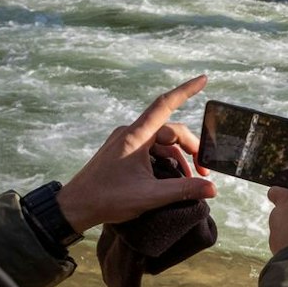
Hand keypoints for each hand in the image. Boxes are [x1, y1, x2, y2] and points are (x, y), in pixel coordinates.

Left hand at [57, 75, 215, 232]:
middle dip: (191, 147)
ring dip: (179, 156)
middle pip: (170, 130)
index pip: (165, 105)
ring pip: (161, 141)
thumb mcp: (150, 196)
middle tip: (204, 171)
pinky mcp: (122, 152)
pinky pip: (151, 149)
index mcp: (136, 136)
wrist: (75, 206)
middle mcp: (130, 133)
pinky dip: (165, 160)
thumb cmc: (107, 199)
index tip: (203, 79)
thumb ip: (183, 190)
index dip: (186, 91)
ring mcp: (125, 142)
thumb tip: (212, 188)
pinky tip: (172, 177)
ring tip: (191, 179)